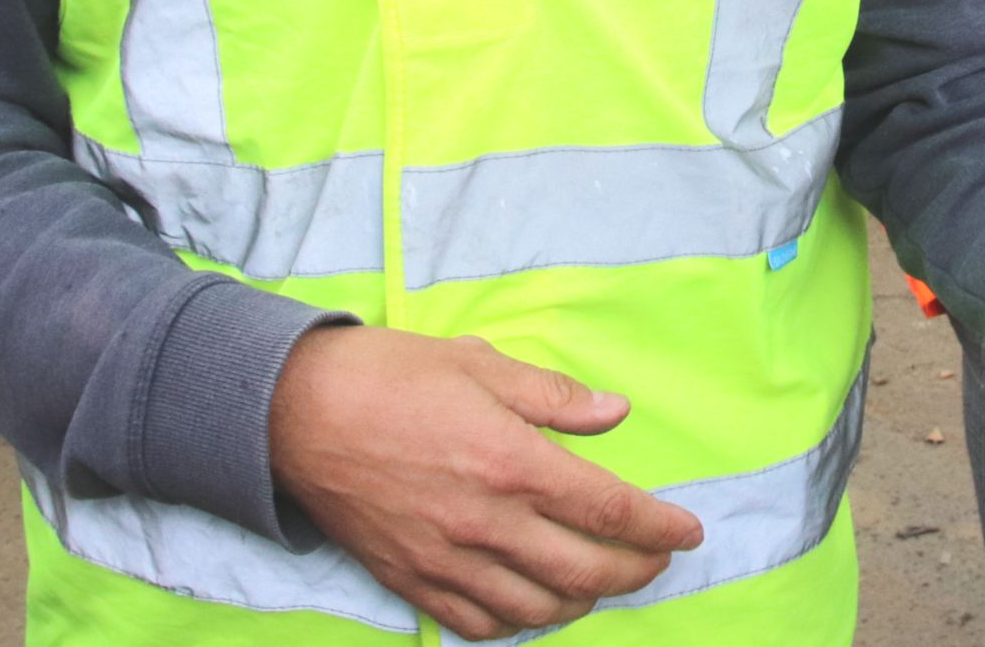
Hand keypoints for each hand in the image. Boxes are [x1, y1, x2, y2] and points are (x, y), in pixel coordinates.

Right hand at [270, 327, 703, 640]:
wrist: (297, 412)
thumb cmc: (392, 375)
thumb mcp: (481, 363)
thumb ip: (554, 396)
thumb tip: (616, 411)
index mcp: (512, 461)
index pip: (609, 510)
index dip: (658, 528)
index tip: (688, 532)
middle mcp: (487, 521)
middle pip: (585, 570)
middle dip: (636, 570)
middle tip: (656, 558)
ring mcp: (447, 560)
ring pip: (537, 608)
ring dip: (583, 600)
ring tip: (601, 581)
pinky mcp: (412, 580)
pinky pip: (477, 624)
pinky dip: (516, 622)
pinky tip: (532, 604)